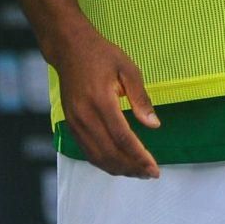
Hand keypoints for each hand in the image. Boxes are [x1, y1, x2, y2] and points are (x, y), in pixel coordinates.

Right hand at [57, 25, 160, 178]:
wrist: (69, 49)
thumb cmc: (101, 55)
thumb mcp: (128, 69)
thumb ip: (141, 98)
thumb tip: (154, 125)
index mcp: (101, 101)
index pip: (122, 138)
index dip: (139, 157)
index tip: (155, 168)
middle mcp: (85, 116)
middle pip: (109, 153)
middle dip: (131, 168)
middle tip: (150, 174)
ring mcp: (74, 122)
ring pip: (97, 157)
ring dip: (118, 169)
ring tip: (138, 173)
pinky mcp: (70, 124)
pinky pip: (87, 151)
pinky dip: (104, 162)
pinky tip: (119, 164)